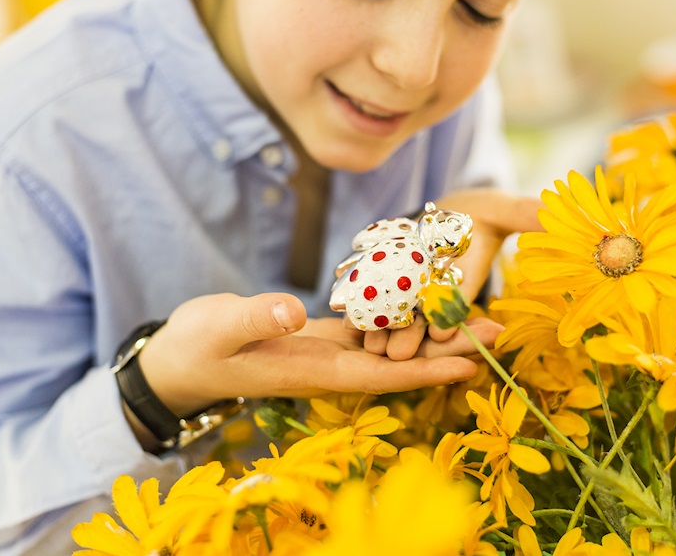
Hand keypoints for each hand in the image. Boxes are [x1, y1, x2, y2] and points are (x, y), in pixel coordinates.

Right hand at [137, 292, 501, 421]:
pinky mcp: (319, 335)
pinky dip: (397, 315)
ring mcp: (326, 351)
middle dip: (447, 349)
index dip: (428, 371)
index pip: (382, 376)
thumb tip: (293, 312)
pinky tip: (421, 298)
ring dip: (431, 331)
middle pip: (400, 361)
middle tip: (496, 330)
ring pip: (390, 343)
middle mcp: (329, 366)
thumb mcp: (219, 329)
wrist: (179, 359)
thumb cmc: (196, 348)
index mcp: (312, 371)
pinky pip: (369, 326)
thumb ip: (256, 320)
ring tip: (473, 312)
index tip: (471, 363)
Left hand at [362, 188, 540, 355]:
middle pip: (426, 318)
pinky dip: (364, 309)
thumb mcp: (503, 208)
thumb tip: (559, 214)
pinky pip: (377, 299)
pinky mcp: (393, 285)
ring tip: (369, 343)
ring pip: (399, 316)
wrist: (448, 214)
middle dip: (413, 336)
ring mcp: (416, 292)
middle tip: (398, 353)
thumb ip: (524, 214)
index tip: (440, 331)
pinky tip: (348, 318)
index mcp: (468, 279)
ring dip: (385, 331)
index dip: (450, 314)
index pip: (460, 300)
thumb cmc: (481, 212)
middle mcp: (441, 292)